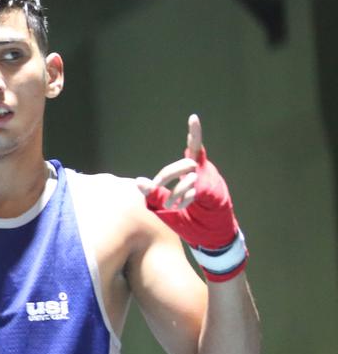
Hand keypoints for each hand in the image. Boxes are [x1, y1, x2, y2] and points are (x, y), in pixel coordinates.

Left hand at [137, 114, 246, 280]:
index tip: (194, 117)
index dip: (195, 133)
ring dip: (175, 194)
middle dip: (165, 175)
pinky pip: (195, 192)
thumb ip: (155, 193)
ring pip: (188, 179)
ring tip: (172, 206)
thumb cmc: (189, 219)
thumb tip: (138, 181)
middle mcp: (204, 173)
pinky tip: (182, 208)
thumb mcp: (166, 207)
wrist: (210, 237)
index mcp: (194, 172)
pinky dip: (184, 200)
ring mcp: (211, 182)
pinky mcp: (214, 194)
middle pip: (182, 164)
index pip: (194, 148)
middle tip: (155, 187)